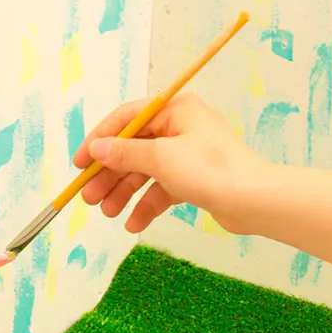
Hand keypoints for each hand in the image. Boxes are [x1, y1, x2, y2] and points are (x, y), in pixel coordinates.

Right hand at [73, 93, 267, 234]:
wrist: (253, 199)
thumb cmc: (210, 169)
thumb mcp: (161, 158)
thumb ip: (125, 153)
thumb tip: (97, 148)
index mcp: (177, 109)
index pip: (128, 118)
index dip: (100, 140)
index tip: (79, 166)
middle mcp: (183, 126)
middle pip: (135, 147)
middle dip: (110, 173)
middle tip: (89, 198)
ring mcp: (189, 153)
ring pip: (146, 170)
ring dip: (124, 191)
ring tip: (107, 212)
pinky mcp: (195, 178)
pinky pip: (162, 188)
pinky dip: (147, 204)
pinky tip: (133, 223)